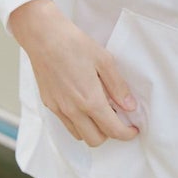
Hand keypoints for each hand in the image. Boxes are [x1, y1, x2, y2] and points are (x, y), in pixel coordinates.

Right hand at [8, 0, 138, 146]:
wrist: (44, 37)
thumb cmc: (74, 44)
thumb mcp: (104, 60)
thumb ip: (118, 86)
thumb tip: (130, 106)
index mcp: (90, 100)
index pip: (112, 130)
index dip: (126, 134)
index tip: (133, 129)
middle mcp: (73, 110)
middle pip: (95, 140)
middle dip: (110, 134)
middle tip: (117, 117)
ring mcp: (59, 109)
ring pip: (79, 135)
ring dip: (93, 130)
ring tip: (100, 109)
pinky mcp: (49, 104)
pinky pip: (66, 124)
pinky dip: (78, 122)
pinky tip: (84, 103)